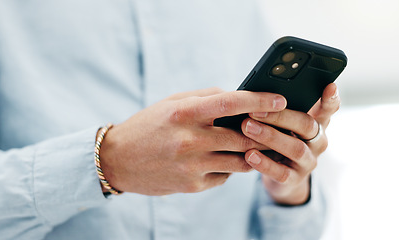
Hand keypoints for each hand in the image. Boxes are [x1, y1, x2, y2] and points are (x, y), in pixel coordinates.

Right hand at [99, 88, 286, 195]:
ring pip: (241, 161)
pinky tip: (221, 159)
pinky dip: (230, 166)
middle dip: (264, 132)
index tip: (279, 100)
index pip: (231, 103)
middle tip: (274, 127)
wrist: (119, 160)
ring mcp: (192, 166)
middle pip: (244, 137)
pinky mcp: (193, 185)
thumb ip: (206, 97)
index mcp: (185, 113)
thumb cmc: (149, 125)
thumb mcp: (173, 103)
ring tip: (251, 143)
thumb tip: (239, 97)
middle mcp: (190, 140)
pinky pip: (225, 176)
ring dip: (250, 152)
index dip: (259, 100)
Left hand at [241, 83, 339, 204]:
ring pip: (295, 148)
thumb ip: (279, 108)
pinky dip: (265, 164)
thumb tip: (258, 90)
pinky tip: (249, 155)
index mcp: (316, 123)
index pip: (328, 109)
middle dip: (280, 116)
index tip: (329, 86)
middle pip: (306, 125)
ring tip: (247, 127)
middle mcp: (317, 142)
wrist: (281, 178)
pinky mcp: (295, 180)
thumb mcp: (284, 124)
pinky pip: (282, 173)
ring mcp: (308, 162)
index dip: (330, 99)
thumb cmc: (279, 140)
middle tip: (255, 110)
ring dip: (270, 137)